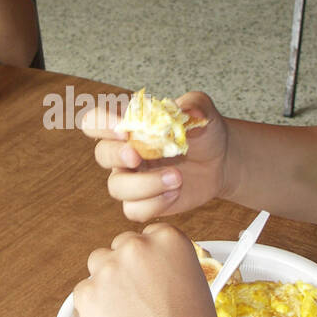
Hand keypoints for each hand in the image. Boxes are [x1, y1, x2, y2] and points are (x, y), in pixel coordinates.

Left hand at [74, 224, 230, 316]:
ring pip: (98, 266)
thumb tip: (151, 269)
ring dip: (106, 284)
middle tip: (137, 301)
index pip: (147, 237)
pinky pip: (83, 294)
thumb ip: (169, 265)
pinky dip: (93, 310)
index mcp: (168, 239)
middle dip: (125, 270)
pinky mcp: (86, 292)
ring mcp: (109, 268)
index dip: (148, 260)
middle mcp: (136, 246)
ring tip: (126, 316)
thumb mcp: (194, 283)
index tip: (150, 276)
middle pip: (119, 248)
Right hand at [80, 91, 230, 221]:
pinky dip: (154, 204)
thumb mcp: (202, 111)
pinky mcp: (144, 202)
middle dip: (116, 155)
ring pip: (116, 187)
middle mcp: (125, 152)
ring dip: (145, 185)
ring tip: (177, 178)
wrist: (220, 160)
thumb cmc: (203, 131)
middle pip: (102, 154)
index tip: (122, 128)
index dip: (101, 124)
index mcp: (130, 125)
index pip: (96, 121)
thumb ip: (195, 105)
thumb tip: (189, 112)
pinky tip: (175, 192)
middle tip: (138, 156)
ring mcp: (132, 179)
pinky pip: (134, 210)